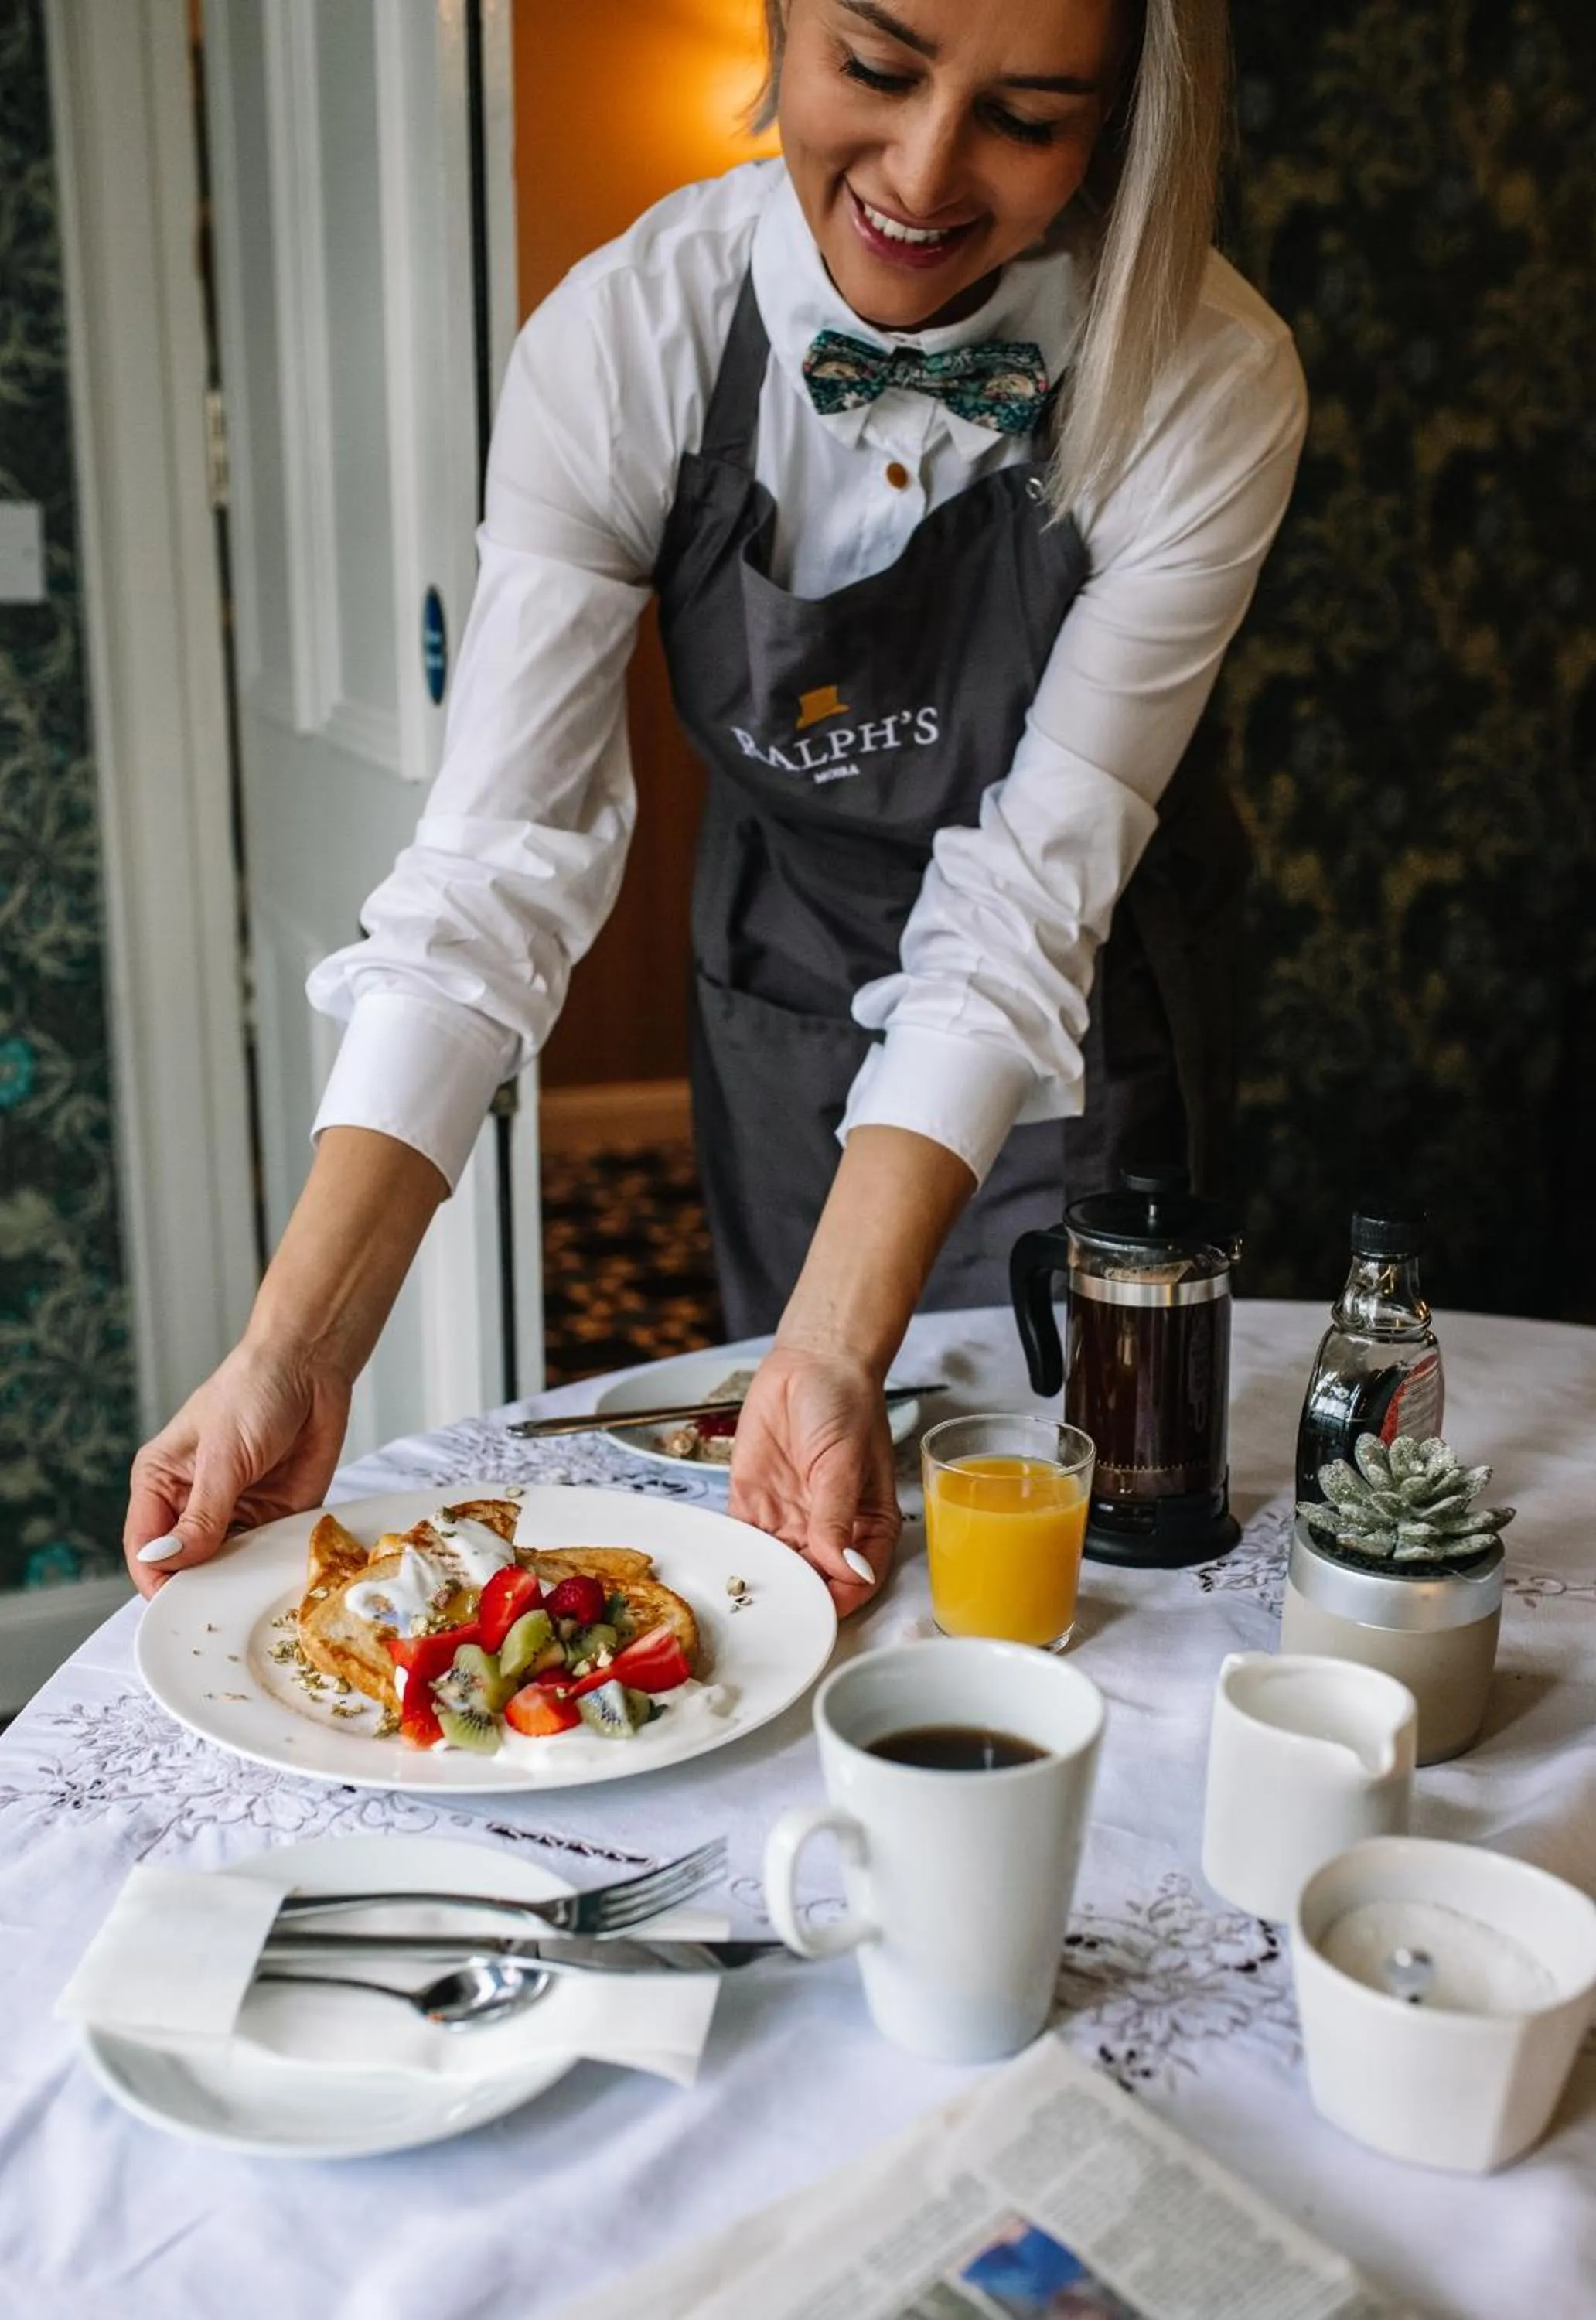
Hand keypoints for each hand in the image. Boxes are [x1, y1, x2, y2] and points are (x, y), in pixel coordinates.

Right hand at [122, 1337, 351, 1599]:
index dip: (155, 1579)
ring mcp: (235, 1512)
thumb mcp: (222, 1456)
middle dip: (197, 1588)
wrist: (311, 1368)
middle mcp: (193, 1503)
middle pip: (184, 1565)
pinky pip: (265, 1555)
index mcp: (160, 1482)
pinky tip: (276, 1575)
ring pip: (225, 1567)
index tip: (173, 1608)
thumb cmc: (253, 1392)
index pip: (145, 1547)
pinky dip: (269, 1567)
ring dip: (236, 1581)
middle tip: (214, 1612)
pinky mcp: (274, 1516)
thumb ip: (200, 1515)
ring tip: (247, 1596)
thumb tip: (166, 1561)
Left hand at [728, 1346, 900, 1613]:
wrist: (809, 1362)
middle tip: (776, 1610)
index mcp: (866, 1526)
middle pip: (814, 1582)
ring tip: (747, 1597)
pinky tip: (727, 1568)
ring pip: (777, 1568)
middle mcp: (828, 1531)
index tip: (819, 1611)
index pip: (856, 1580)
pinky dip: (735, 1556)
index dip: (840, 1599)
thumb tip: (846, 1571)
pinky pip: (743, 1540)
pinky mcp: (753, 1504)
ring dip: (763, 1583)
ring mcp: (789, 1520)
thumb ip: (837, 1517)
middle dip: (797, 1599)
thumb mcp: (845, 1462)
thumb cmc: (845, 1404)